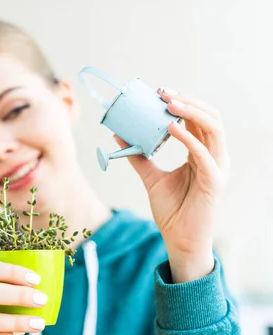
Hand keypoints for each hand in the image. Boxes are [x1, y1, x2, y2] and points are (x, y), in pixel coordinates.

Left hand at [115, 87, 229, 282]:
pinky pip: (205, 154)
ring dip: (191, 112)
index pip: (197, 119)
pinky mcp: (215, 181)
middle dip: (187, 100)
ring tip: (168, 103)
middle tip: (162, 92)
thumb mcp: (150, 177)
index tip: (158, 92)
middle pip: (209, 117)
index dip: (181, 102)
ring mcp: (217, 167)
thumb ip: (138, 156)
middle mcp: (213, 156)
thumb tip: (118, 136)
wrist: (179, 240)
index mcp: (201, 153)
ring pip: (213, 128)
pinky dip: (189, 138)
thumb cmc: (171, 210)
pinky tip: (171, 128)